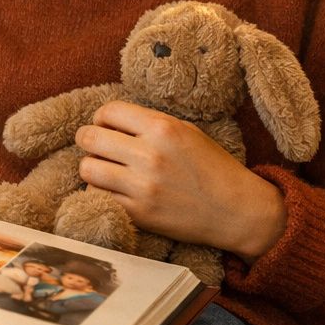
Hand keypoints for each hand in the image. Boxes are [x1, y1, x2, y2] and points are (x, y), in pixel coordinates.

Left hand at [74, 100, 286, 261]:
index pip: (108, 111)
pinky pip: (98, 197)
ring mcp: (142, 186)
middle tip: (98, 147)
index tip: (107, 126)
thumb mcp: (186, 131)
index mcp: (162, 128)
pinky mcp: (139, 213)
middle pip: (89, 137)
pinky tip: (115, 191)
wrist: (237, 211)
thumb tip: (111, 120)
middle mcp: (149, 155)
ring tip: (105, 170)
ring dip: (92, 167)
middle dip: (88, 139)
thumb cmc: (212, 167)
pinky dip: (101, 193)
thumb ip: (150, 123)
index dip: (102, 117)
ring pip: (87, 169)